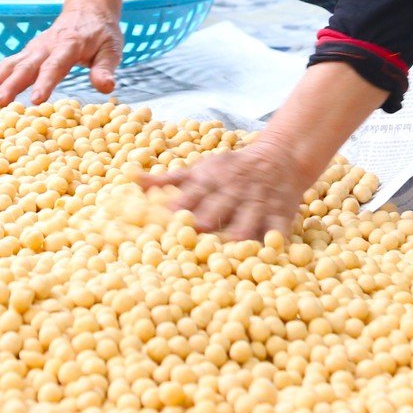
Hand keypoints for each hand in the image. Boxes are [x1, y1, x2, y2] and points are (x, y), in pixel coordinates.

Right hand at [0, 0, 123, 105]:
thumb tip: (106, 87)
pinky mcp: (28, 51)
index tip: (36, 100)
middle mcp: (47, 45)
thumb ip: (105, 68)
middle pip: (26, 66)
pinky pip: (8, 64)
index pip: (56, 65)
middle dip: (10, 85)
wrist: (88, 8)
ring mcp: (35, 48)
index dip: (45, 82)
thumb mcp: (112, 48)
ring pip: (11, 64)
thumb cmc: (101, 33)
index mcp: (69, 44)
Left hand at [135, 134, 324, 241]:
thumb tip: (132, 179)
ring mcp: (257, 202)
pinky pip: (277, 230)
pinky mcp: (280, 213)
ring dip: (237, 236)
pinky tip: (266, 256)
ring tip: (227, 255)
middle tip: (189, 246)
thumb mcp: (201, 169)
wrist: (279, 156)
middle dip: (204, 226)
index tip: (161, 227)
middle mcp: (232, 191)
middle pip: (216, 210)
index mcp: (210, 180)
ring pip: (246, 221)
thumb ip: (168, 180)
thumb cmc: (232, 168)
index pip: (191, 196)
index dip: (177, 211)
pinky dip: (272, 243)